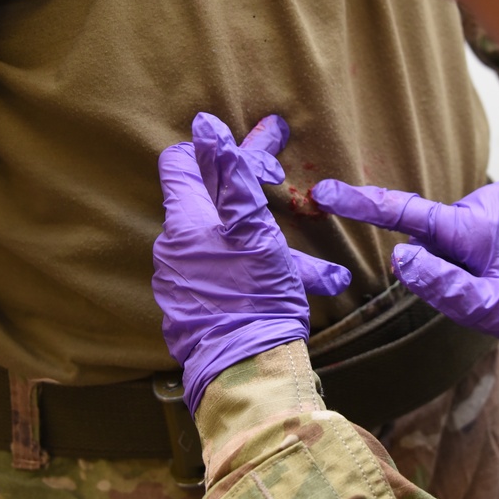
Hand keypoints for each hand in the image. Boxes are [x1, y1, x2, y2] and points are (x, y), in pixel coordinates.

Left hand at [152, 112, 350, 411]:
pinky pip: (229, 278)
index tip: (263, 157)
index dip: (221, 152)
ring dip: (272, 248)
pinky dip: (261, 276)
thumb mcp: (253, 229)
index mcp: (185, 223)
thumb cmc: (256, 297)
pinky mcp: (196, 309)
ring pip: (230, 246)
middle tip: (287, 186)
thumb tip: (204, 126)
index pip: (183, 162)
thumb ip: (232, 176)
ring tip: (324, 273)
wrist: (247, 373)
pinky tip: (302, 293)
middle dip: (258, 197)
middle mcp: (175, 250)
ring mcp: (183, 282)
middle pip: (214, 203)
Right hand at [311, 179, 498, 347]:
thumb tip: (401, 258)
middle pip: (435, 233)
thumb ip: (442, 286)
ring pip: (460, 233)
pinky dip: (489, 246)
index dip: (361, 204)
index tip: (324, 192)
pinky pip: (483, 226)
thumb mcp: (492, 310)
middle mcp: (484, 202)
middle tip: (484, 292)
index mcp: (472, 228)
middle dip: (443, 261)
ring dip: (470, 256)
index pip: (404, 212)